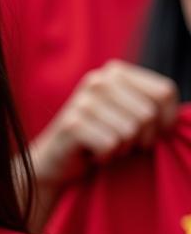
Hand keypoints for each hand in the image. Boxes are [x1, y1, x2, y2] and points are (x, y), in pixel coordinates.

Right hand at [31, 61, 178, 187]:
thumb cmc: (101, 139)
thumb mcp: (128, 114)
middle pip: (149, 113)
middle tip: (122, 143)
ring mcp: (82, 101)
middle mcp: (97, 80)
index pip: (164, 91)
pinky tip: (92, 154)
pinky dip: (107, 157)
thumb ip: (152, 105)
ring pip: (131, 131)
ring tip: (106, 147)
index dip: (165, 120)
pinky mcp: (72, 124)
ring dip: (123, 149)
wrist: (55, 162)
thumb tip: (187, 116)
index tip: (151, 133)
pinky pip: (112, 144)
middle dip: (142, 138)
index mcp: (114, 71)